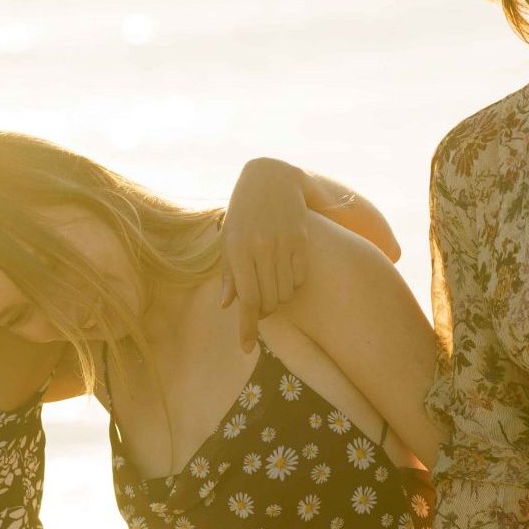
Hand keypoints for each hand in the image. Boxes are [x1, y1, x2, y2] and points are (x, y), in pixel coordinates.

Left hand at [220, 158, 309, 350]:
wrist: (270, 179)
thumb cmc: (243, 214)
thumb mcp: (228, 239)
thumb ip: (229, 274)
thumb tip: (227, 305)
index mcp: (237, 249)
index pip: (247, 299)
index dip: (247, 327)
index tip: (246, 349)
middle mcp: (261, 248)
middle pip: (269, 301)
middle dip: (265, 311)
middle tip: (261, 304)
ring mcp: (283, 243)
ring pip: (286, 292)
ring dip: (279, 298)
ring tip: (271, 285)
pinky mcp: (301, 240)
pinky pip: (299, 278)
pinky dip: (293, 284)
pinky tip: (285, 271)